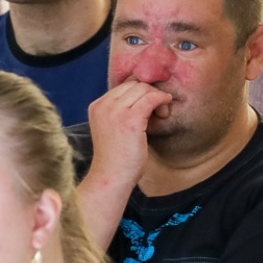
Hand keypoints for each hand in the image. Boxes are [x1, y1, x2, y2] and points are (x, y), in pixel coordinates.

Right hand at [84, 80, 172, 194]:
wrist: (111, 178)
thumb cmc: (116, 159)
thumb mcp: (113, 129)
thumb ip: (120, 113)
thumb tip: (143, 98)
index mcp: (97, 106)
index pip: (123, 86)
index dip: (141, 93)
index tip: (150, 107)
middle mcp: (103, 105)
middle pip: (134, 84)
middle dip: (150, 93)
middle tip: (159, 111)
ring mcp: (115, 111)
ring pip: (144, 89)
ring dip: (157, 97)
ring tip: (162, 114)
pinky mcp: (130, 120)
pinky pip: (151, 98)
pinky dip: (162, 100)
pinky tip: (165, 110)